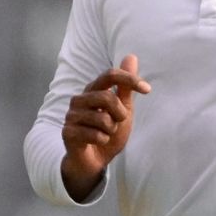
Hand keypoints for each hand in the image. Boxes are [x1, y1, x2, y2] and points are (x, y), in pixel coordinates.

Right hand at [60, 54, 150, 201]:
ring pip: (102, 119)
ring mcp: (71, 116)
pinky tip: (97, 142)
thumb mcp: (122, 109)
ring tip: (105, 134)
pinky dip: (103, 141)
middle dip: (120, 114)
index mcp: (92, 90)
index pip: (110, 75)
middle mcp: (79, 99)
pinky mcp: (68, 132)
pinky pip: (95, 135)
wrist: (94, 160)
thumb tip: (131, 56)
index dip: (129, 79)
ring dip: (111, 131)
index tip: (147, 89)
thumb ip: (125, 86)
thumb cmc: (107, 132)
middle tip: (117, 123)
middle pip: (107, 97)